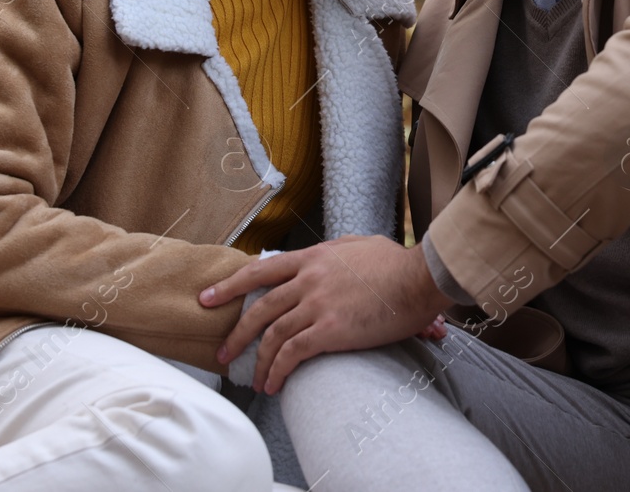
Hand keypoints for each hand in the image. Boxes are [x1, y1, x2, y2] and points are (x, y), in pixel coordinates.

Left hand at [199, 235, 450, 393]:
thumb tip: (333, 256)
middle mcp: (308, 279)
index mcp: (313, 258)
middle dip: (237, 333)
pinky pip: (292, 353)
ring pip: (272, 335)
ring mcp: (317, 304)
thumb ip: (338, 252)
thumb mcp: (360, 244)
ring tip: (253, 380)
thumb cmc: (398, 263)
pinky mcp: (330, 329)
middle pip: (259, 308)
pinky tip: (275, 384)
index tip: (209, 298)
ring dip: (258, 361)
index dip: (231, 286)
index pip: (261, 271)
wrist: (419, 277)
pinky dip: (278, 371)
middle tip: (223, 352)